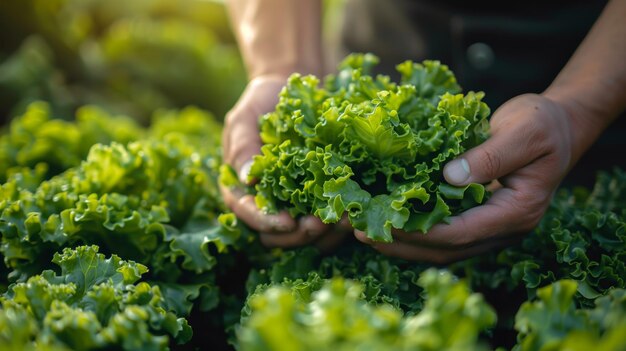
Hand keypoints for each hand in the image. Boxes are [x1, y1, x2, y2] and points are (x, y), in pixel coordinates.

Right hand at [221, 76, 348, 251]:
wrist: (298, 87)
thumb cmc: (264, 100)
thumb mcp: (245, 117)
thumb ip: (242, 147)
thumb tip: (246, 178)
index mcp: (242, 188)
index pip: (247, 213)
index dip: (266, 221)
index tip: (288, 221)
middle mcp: (268, 202)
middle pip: (276, 235)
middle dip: (297, 235)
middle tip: (318, 224)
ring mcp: (295, 204)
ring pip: (304, 236)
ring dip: (323, 235)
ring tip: (342, 221)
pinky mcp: (322, 200)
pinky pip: (329, 224)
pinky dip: (341, 224)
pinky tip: (354, 213)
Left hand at [355, 93, 576, 262]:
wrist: (561, 125)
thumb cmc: (545, 125)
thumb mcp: (524, 132)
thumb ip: (490, 156)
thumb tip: (449, 177)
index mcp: (516, 212)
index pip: (461, 233)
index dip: (420, 233)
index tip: (384, 224)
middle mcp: (503, 227)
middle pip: (447, 249)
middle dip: (402, 245)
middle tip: (361, 233)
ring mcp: (492, 225)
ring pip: (443, 247)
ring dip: (404, 244)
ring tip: (365, 232)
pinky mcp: (480, 217)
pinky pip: (444, 233)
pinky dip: (415, 231)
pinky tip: (388, 221)